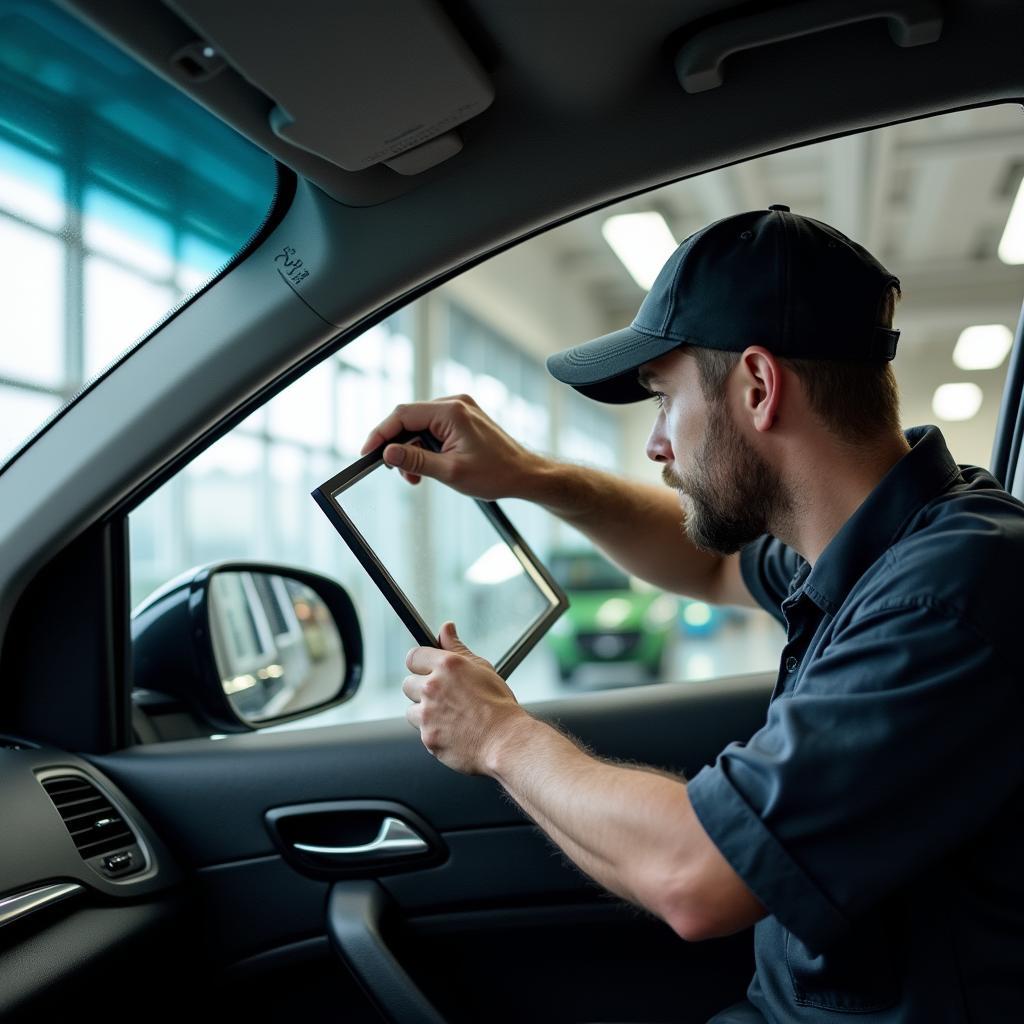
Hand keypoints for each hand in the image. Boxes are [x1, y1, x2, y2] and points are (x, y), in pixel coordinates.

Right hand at [359, 394, 543, 500]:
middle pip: (409, 419)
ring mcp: (460, 409)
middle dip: (399, 447)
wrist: (525, 475)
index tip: (368, 453)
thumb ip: (416, 460)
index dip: (381, 434)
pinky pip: (433, 428)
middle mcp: (455, 404)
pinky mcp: (463, 419)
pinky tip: (430, 467)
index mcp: (451, 411)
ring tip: (417, 477)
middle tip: (399, 473)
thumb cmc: (496, 474)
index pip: (402, 415)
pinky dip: (426, 447)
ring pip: (420, 426)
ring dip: (413, 450)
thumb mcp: (450, 472)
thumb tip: (388, 453)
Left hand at [402, 621, 528, 774]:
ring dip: (425, 713)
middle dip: (421, 690)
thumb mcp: (481, 668)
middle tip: (443, 697)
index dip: (420, 664)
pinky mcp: (428, 738)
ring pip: (412, 711)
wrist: (506, 740)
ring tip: (451, 717)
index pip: (413, 657)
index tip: (426, 670)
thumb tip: (446, 628)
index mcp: (446, 665)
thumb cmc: (498, 705)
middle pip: (408, 684)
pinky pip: (423, 732)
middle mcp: (432, 687)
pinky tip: (454, 732)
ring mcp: (428, 714)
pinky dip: (434, 733)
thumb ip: (456, 647)